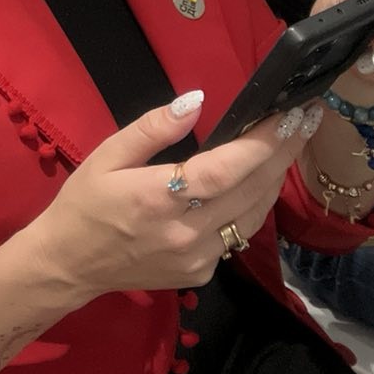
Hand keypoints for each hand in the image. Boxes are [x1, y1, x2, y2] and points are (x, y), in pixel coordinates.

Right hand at [25, 90, 322, 302]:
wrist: (69, 264)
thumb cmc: (84, 203)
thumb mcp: (106, 155)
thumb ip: (152, 129)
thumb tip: (195, 100)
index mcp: (158, 199)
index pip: (226, 169)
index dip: (262, 143)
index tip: (289, 114)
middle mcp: (186, 233)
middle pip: (251, 190)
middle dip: (282, 152)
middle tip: (305, 118)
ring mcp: (198, 258)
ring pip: (254, 215)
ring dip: (275, 178)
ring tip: (289, 143)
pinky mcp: (201, 273)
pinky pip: (237, 234)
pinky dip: (253, 204)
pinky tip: (256, 181)